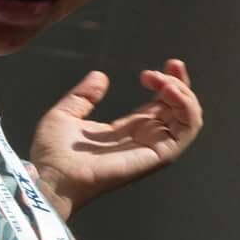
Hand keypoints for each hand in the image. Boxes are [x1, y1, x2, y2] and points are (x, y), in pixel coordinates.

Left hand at [25, 60, 202, 215]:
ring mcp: (153, 147)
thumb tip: (99, 76)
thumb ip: (84, 96)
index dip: (169, 83)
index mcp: (127, 129)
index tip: (167, 64)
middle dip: (180, 82)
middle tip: (166, 66)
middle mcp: (144, 137)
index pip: (161, 104)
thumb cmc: (53, 153)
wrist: (50, 175)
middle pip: (179, 108)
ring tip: (163, 80)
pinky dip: (185, 108)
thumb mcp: (65, 115)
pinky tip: (169, 91)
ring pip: (188, 118)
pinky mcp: (158, 155)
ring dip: (183, 93)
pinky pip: (186, 131)